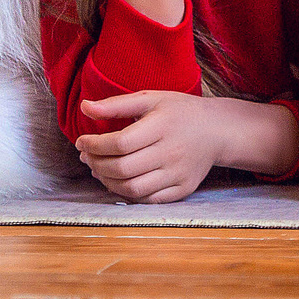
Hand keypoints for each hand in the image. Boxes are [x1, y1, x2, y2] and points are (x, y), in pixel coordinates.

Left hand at [76, 91, 229, 202]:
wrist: (217, 131)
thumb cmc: (180, 111)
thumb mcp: (151, 99)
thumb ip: (116, 104)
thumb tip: (85, 108)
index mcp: (162, 126)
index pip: (119, 143)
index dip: (94, 145)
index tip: (82, 141)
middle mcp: (172, 152)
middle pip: (122, 169)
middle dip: (96, 164)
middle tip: (86, 156)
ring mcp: (178, 174)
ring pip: (131, 189)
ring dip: (106, 181)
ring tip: (98, 168)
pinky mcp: (182, 189)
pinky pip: (147, 200)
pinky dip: (126, 193)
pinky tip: (118, 180)